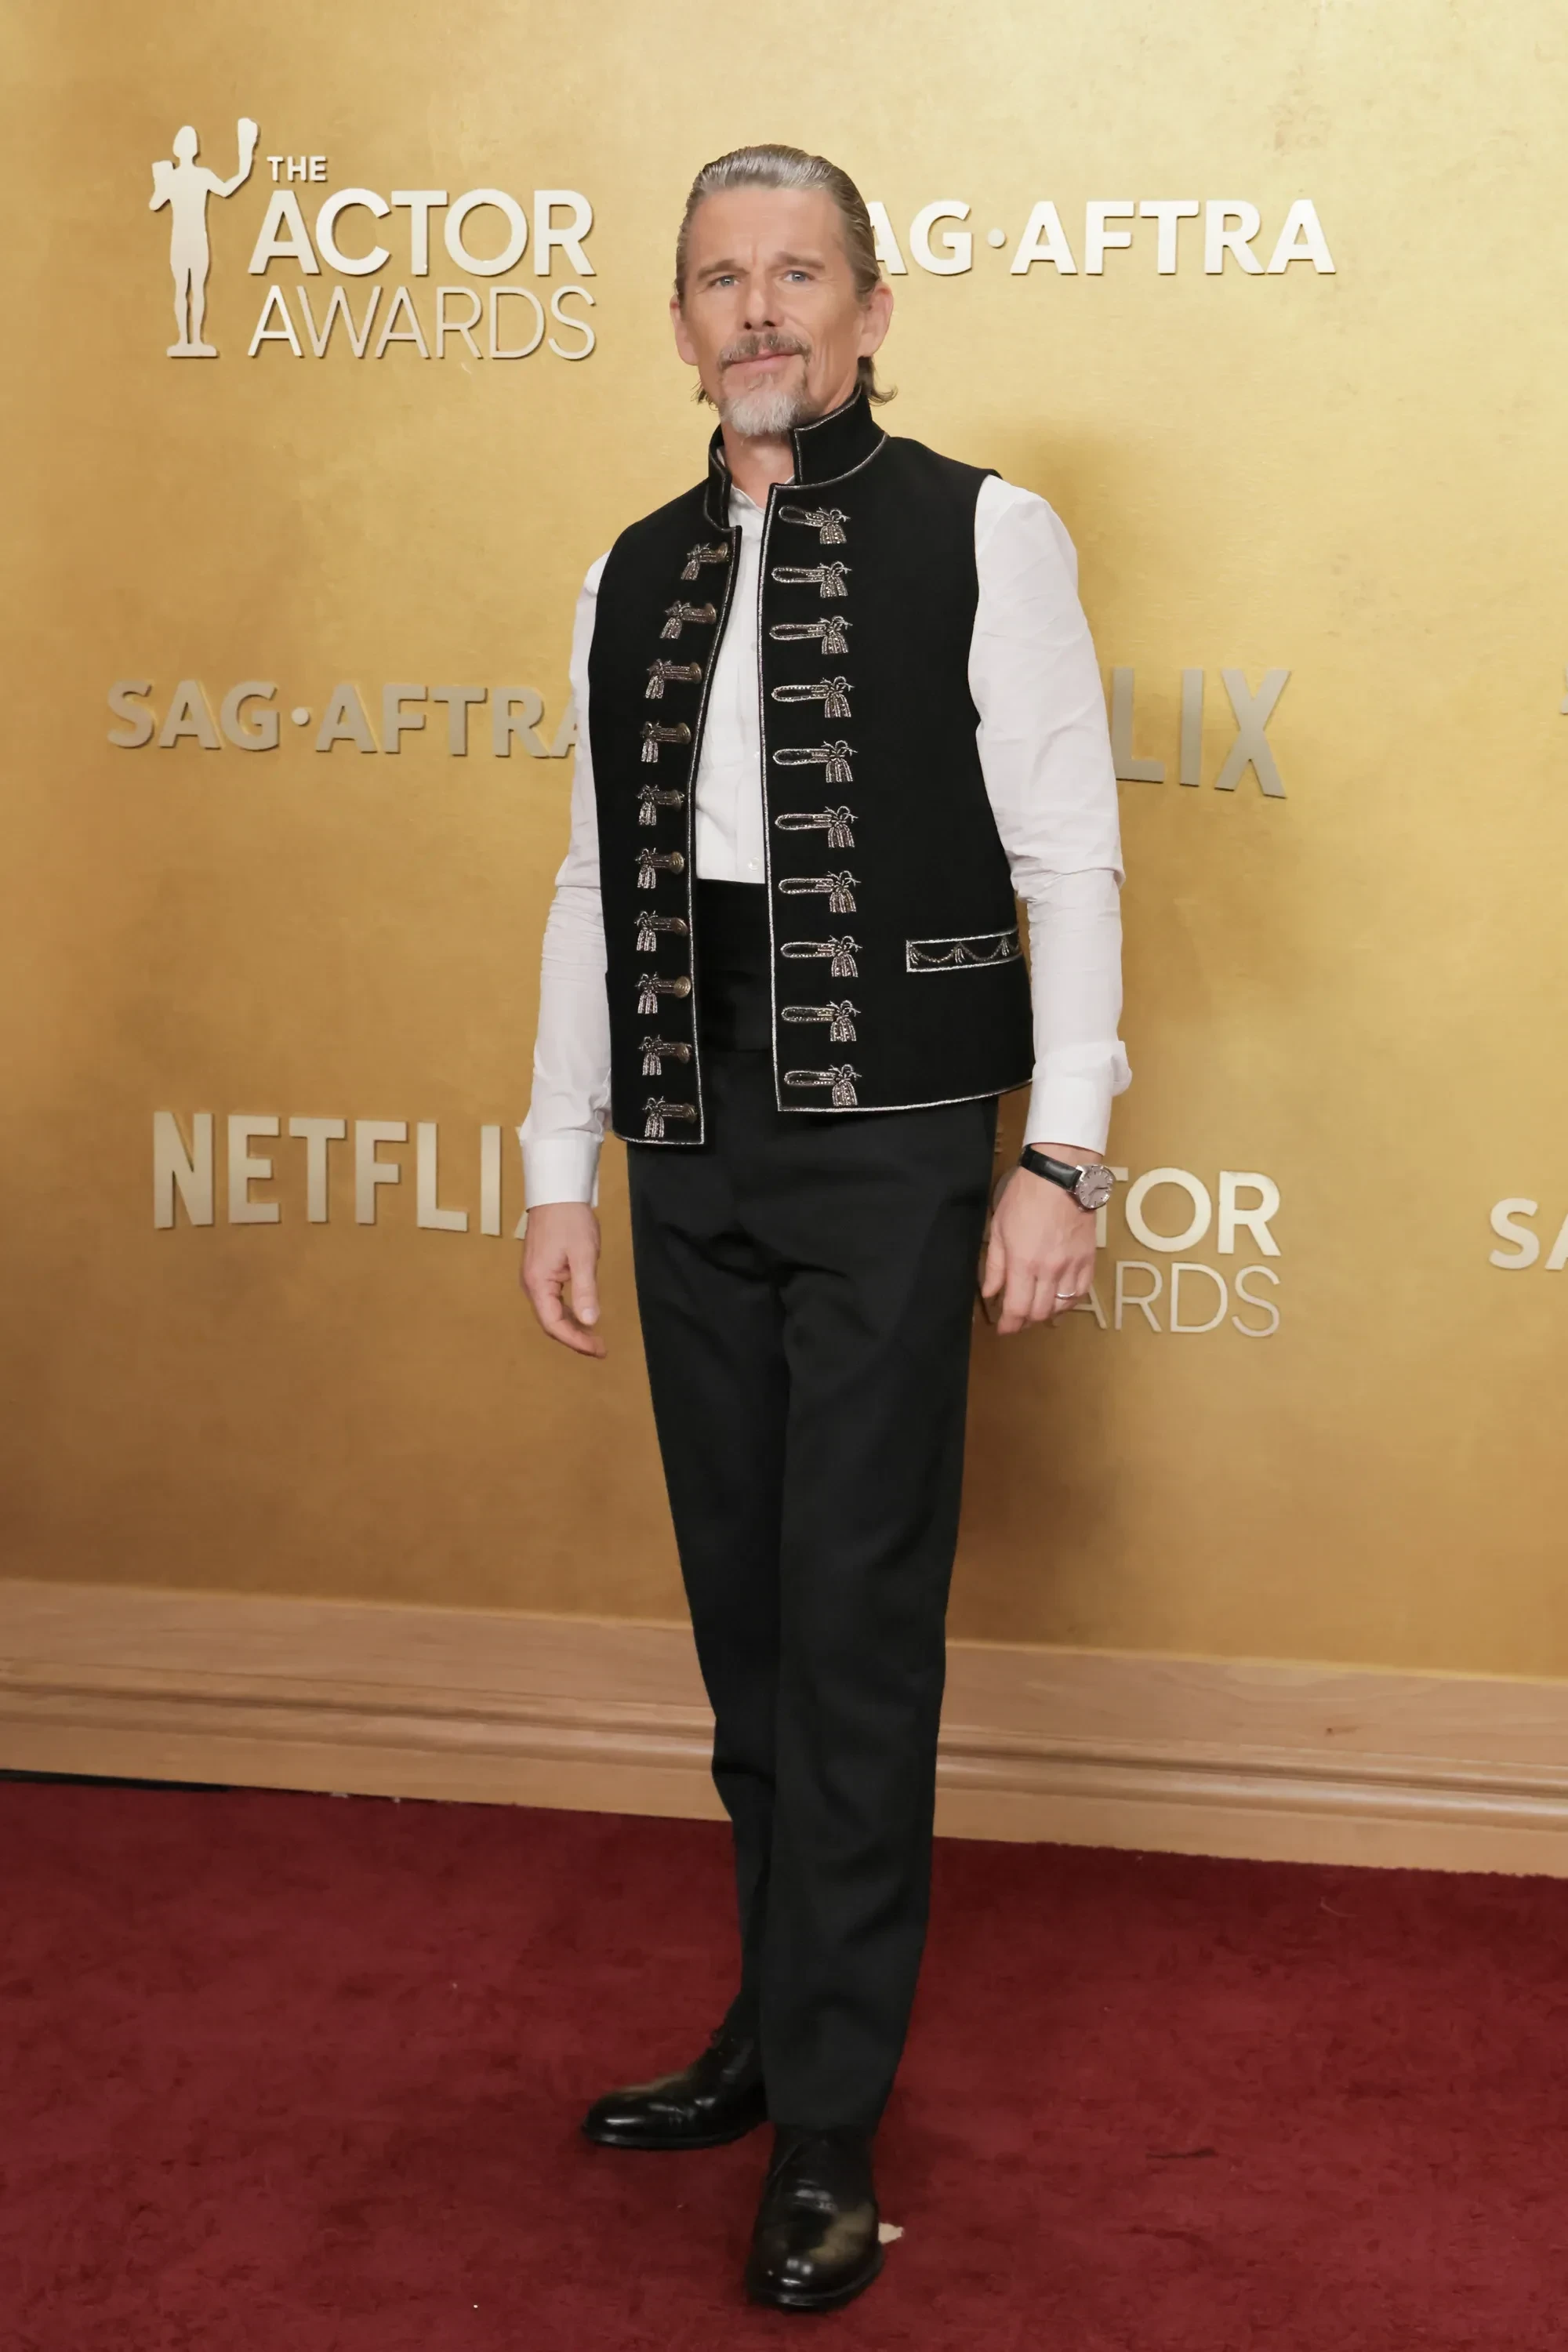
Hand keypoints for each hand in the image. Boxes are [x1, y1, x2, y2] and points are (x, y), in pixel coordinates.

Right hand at [520, 1201, 605, 1357]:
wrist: (556, 1194)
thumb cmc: (570, 1221)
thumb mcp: (584, 1256)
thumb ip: (586, 1290)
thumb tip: (590, 1321)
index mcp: (538, 1283)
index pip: (554, 1324)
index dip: (575, 1341)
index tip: (597, 1349)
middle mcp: (531, 1284)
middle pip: (550, 1322)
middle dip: (574, 1338)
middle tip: (599, 1348)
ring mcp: (534, 1278)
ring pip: (551, 1313)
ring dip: (572, 1327)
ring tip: (594, 1338)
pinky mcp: (541, 1272)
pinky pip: (552, 1301)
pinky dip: (567, 1313)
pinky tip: (583, 1316)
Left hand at [980, 1156, 1096, 1335]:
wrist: (1061, 1177)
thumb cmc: (1024, 1197)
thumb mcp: (999, 1229)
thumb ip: (995, 1266)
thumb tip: (991, 1293)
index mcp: (1023, 1263)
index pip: (1017, 1308)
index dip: (1008, 1325)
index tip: (1003, 1329)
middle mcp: (1049, 1270)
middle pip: (1039, 1313)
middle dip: (1025, 1321)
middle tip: (1016, 1318)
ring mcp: (1072, 1266)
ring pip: (1061, 1306)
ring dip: (1046, 1314)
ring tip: (1036, 1309)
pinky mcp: (1088, 1259)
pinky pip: (1081, 1292)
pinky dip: (1069, 1301)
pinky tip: (1059, 1298)